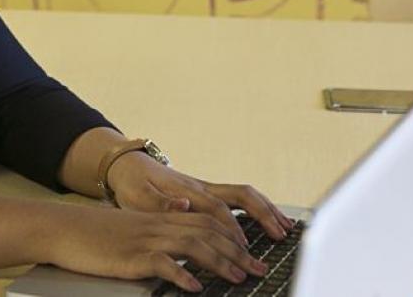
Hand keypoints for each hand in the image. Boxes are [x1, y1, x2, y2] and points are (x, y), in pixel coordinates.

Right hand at [46, 203, 266, 291]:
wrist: (63, 228)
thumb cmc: (96, 235)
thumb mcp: (134, 232)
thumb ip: (160, 239)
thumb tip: (186, 259)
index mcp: (161, 218)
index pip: (207, 222)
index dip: (234, 237)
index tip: (252, 254)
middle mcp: (159, 225)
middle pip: (207, 232)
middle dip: (237, 251)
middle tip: (258, 269)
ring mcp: (146, 239)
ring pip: (192, 244)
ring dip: (219, 262)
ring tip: (238, 278)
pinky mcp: (130, 256)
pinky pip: (161, 263)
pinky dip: (181, 275)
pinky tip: (195, 287)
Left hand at [107, 152, 294, 247]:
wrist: (127, 165)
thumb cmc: (131, 183)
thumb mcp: (137, 195)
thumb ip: (159, 202)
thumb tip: (183, 204)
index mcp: (187, 190)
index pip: (217, 209)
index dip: (232, 228)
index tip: (244, 247)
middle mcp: (202, 187)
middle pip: (241, 195)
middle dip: (263, 215)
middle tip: (280, 235)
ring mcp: (207, 188)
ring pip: (245, 195)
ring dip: (266, 210)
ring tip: (285, 227)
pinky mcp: (208, 192)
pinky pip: (240, 198)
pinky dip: (258, 208)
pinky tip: (269, 219)